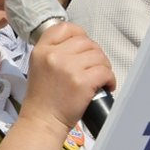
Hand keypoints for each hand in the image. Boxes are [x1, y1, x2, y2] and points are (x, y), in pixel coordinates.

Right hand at [22, 21, 114, 137]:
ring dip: (103, 67)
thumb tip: (82, 43)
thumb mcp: (39, 67)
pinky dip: (109, 79)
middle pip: (86, 42)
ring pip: (99, 55)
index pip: (65, 28)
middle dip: (94, 55)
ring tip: (98, 79)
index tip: (83, 49)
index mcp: (41, 50)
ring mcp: (68, 68)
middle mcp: (54, 55)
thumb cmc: (42, 98)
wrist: (42, 122)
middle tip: (92, 69)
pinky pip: (106, 71)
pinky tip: (105, 86)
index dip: (79, 35)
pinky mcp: (82, 81)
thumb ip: (54, 52)